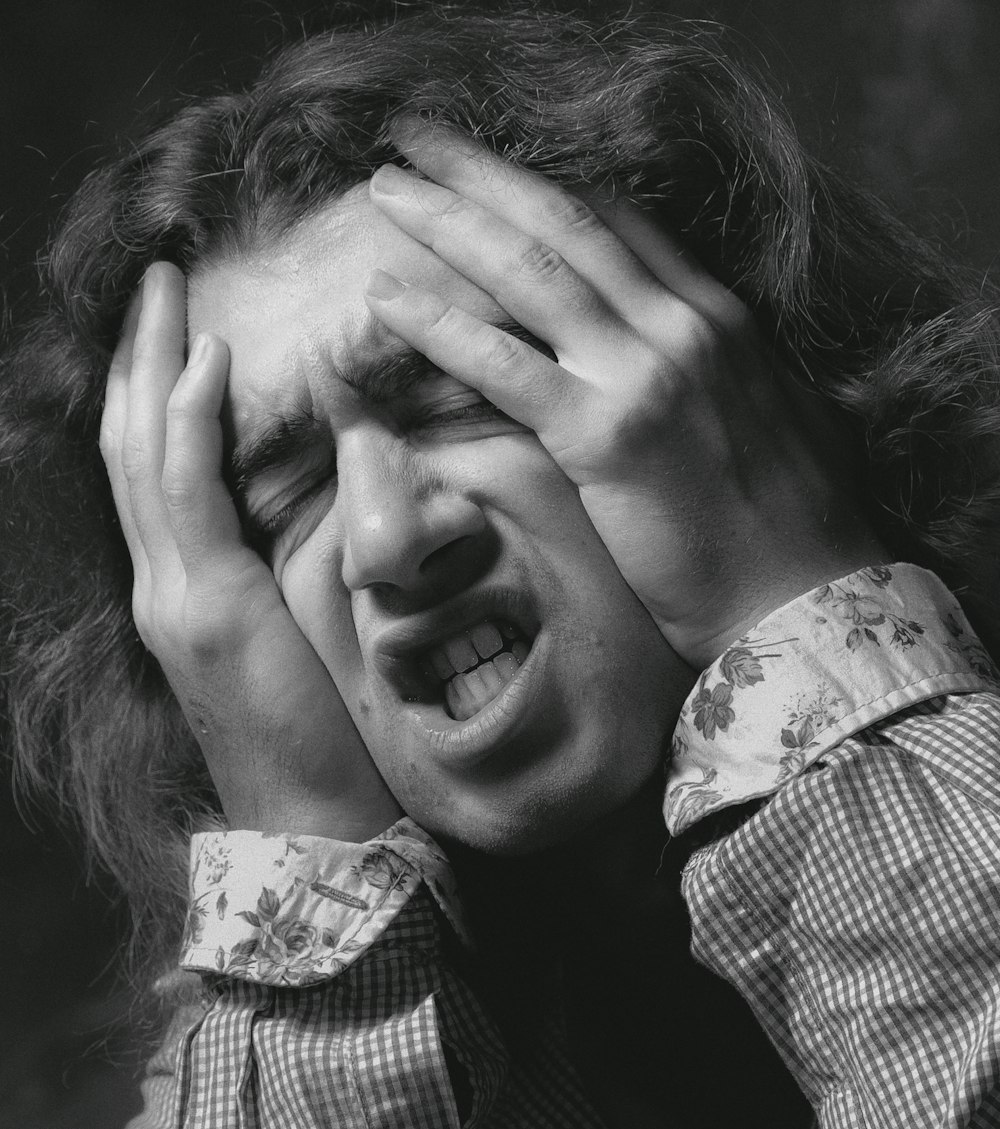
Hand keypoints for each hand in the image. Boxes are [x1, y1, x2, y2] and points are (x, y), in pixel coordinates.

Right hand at [100, 262, 400, 838]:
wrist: (316, 823)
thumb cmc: (320, 732)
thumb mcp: (293, 636)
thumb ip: (278, 572)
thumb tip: (309, 505)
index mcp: (182, 586)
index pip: (151, 469)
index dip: (152, 392)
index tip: (171, 326)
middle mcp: (161, 583)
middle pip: (130, 445)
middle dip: (138, 356)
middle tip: (155, 280)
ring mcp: (174, 595)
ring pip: (143, 455)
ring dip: (153, 364)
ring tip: (169, 289)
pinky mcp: (209, 609)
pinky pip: (187, 496)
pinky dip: (188, 424)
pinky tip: (207, 361)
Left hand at [364, 121, 884, 667]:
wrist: (807, 597)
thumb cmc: (790, 522)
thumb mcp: (779, 416)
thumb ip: (729, 371)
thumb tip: (703, 361)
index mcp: (721, 317)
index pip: (622, 224)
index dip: (545, 187)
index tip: (486, 171)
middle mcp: (683, 326)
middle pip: (566, 221)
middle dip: (481, 171)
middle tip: (414, 138)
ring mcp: (643, 374)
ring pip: (530, 271)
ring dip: (448, 221)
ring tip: (385, 187)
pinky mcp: (605, 436)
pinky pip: (504, 365)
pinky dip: (441, 325)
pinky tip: (387, 298)